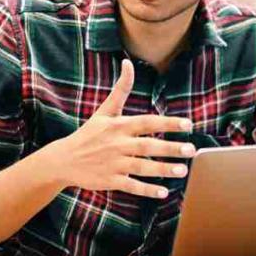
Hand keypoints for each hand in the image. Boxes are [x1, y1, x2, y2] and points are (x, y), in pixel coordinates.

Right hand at [46, 58, 196, 198]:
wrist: (63, 160)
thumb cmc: (88, 134)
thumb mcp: (104, 111)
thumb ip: (120, 89)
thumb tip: (128, 63)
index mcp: (119, 126)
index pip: (147, 122)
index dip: (168, 123)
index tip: (188, 125)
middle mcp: (117, 144)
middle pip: (147, 146)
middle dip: (170, 148)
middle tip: (192, 150)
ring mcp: (113, 163)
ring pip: (142, 167)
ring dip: (163, 169)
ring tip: (183, 170)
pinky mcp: (110, 181)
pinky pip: (131, 186)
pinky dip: (146, 190)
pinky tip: (163, 192)